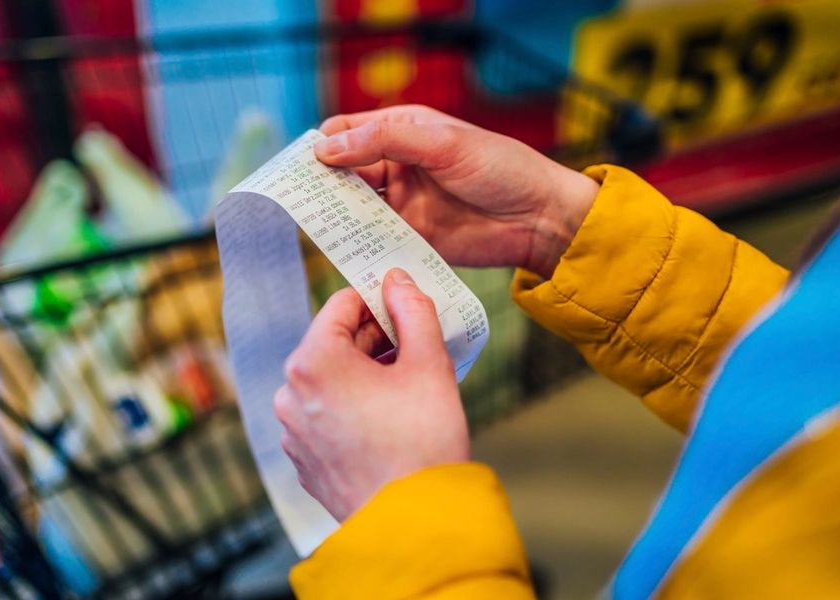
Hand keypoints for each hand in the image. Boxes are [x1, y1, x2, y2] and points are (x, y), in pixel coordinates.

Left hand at [274, 269, 468, 521]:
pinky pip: (325, 415)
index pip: (341, 304)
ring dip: (363, 374)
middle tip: (414, 346)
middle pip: (332, 343)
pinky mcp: (303, 460)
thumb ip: (413, 310)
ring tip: (406, 387)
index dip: (378, 299)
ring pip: (328, 380)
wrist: (415, 525)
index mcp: (313, 361)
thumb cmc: (423, 443)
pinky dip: (352, 408)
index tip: (405, 306)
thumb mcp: (429, 364)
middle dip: (373, 339)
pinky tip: (387, 421)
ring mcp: (292, 431)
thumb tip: (398, 280)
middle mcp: (290, 393)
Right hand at [316, 104, 597, 275]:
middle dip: (321, 183)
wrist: (539, 219)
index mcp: (403, 131)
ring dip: (335, 214)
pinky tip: (343, 247)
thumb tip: (326, 148)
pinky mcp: (409, 237)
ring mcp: (402, 203)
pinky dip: (356, 242)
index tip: (302, 165)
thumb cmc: (500, 168)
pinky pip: (373, 239)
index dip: (322, 145)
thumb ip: (384, 140)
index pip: (347, 132)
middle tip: (299, 199)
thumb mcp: (442, 143)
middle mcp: (397, 166)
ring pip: (353, 207)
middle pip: (343, 172)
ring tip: (316, 223)